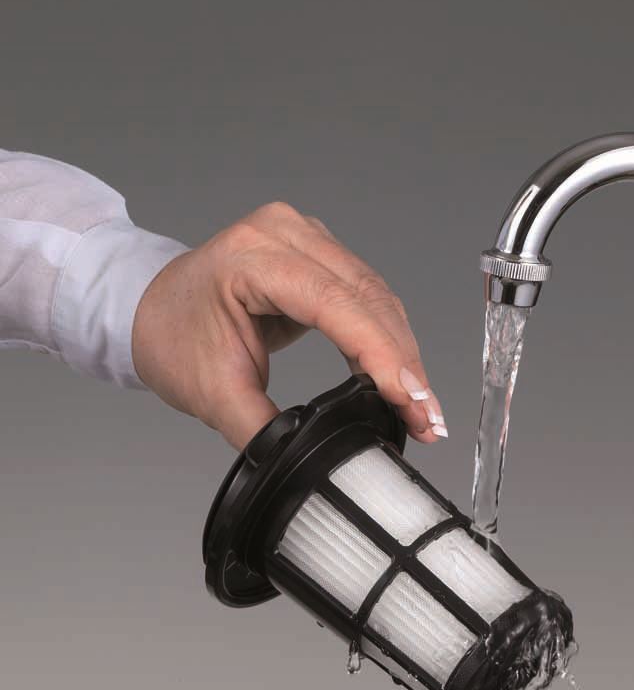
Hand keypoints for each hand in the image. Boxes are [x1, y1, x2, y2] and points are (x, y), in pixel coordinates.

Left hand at [131, 202, 446, 450]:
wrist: (149, 309)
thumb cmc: (171, 337)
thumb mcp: (214, 395)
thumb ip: (266, 430)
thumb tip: (310, 457)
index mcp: (252, 256)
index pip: (335, 304)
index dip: (381, 355)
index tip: (411, 399)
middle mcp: (285, 233)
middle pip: (368, 299)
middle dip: (403, 364)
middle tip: (427, 419)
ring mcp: (305, 238)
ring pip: (378, 298)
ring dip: (403, 356)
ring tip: (422, 408)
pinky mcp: (318, 255)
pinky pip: (367, 297)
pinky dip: (387, 342)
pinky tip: (400, 381)